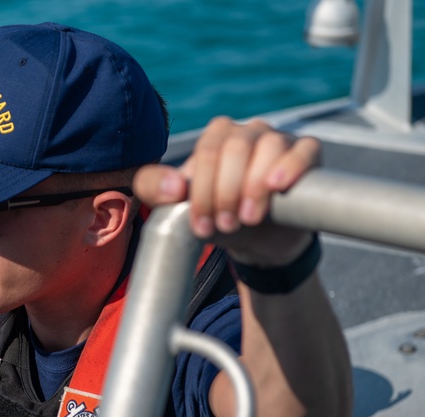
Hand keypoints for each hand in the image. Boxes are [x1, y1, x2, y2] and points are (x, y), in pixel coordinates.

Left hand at [133, 117, 320, 265]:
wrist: (258, 241)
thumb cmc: (217, 217)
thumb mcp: (177, 207)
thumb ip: (154, 189)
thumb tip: (173, 186)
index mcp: (216, 136)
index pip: (206, 153)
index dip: (202, 192)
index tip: (202, 226)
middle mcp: (248, 131)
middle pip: (235, 148)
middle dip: (226, 191)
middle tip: (225, 224)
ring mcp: (279, 138)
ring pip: (269, 146)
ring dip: (254, 186)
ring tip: (248, 219)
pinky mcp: (307, 153)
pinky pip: (304, 149)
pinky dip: (291, 165)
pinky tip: (277, 186)